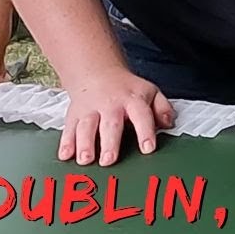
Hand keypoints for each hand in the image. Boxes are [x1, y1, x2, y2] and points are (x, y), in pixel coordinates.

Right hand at [58, 68, 174, 165]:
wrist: (98, 73)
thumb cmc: (128, 89)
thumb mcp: (150, 92)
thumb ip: (162, 108)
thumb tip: (169, 123)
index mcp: (133, 100)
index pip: (141, 115)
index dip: (146, 131)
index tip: (148, 148)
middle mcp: (110, 104)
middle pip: (110, 124)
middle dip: (109, 142)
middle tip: (109, 160)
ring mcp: (90, 109)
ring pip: (86, 126)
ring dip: (84, 143)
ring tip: (86, 160)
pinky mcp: (74, 114)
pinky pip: (69, 128)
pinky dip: (66, 142)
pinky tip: (65, 156)